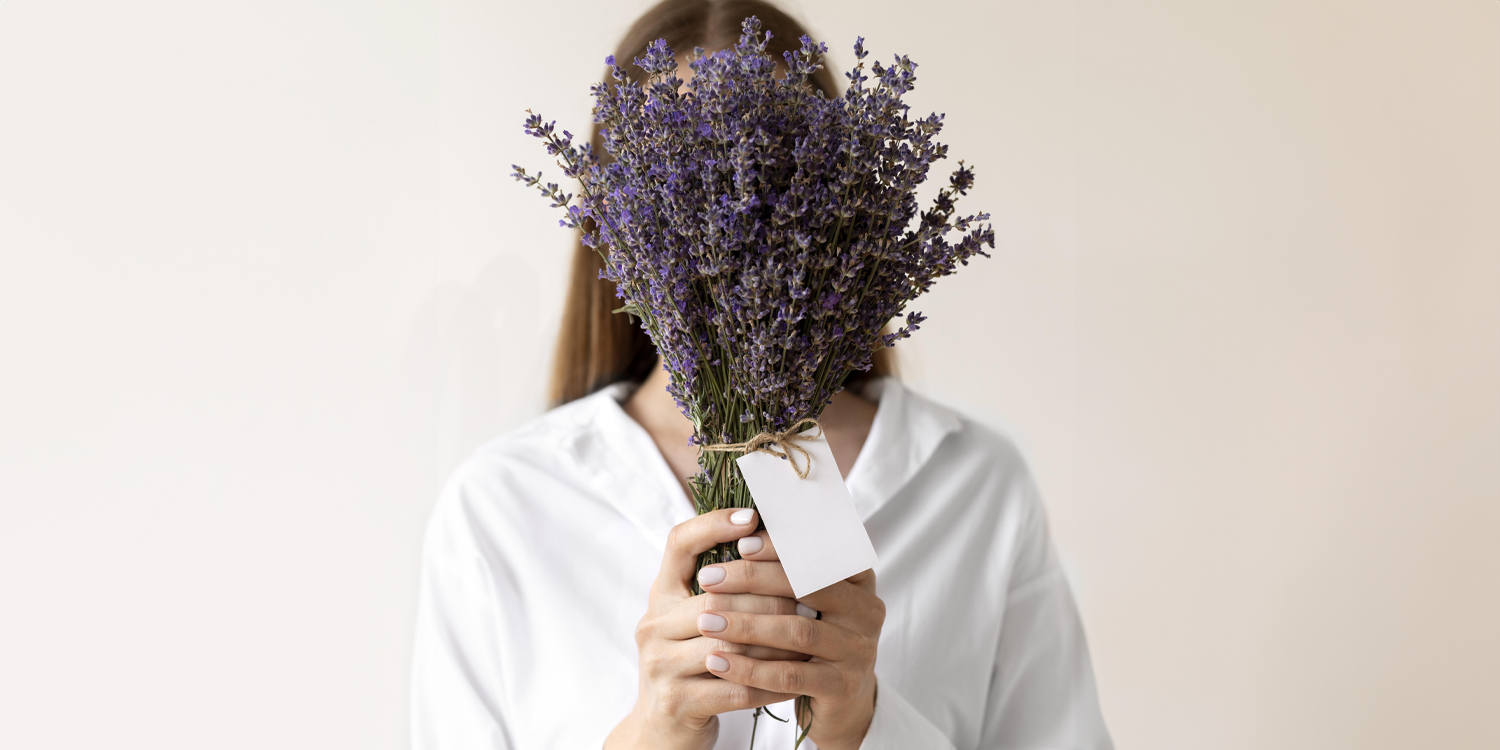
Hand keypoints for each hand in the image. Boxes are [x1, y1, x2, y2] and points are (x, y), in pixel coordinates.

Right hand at [605, 508, 816, 749]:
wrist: (662, 730)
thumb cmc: (692, 665)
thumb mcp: (695, 620)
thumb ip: (724, 587)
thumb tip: (776, 541)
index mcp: (661, 595)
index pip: (678, 543)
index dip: (714, 525)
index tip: (753, 518)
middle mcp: (654, 624)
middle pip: (717, 597)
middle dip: (770, 597)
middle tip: (812, 597)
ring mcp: (661, 664)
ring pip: (731, 643)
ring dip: (777, 642)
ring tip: (813, 636)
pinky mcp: (677, 701)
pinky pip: (736, 687)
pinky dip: (771, 683)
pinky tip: (798, 680)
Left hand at [696, 531, 884, 749]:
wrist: (845, 702)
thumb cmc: (816, 640)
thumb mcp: (812, 602)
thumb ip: (789, 570)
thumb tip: (738, 531)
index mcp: (859, 580)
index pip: (821, 551)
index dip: (781, 546)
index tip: (740, 543)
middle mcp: (866, 610)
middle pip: (807, 586)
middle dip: (753, 579)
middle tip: (709, 578)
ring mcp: (857, 650)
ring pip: (796, 631)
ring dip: (745, 624)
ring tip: (705, 620)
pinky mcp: (842, 686)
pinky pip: (790, 676)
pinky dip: (750, 668)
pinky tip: (717, 661)